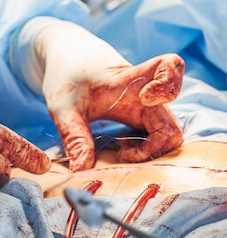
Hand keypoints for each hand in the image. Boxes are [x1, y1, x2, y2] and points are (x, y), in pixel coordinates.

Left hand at [20, 18, 183, 170]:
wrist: (65, 66)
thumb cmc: (67, 78)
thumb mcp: (63, 108)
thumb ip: (74, 137)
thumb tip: (81, 171)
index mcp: (130, 80)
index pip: (169, 67)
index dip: (169, 82)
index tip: (147, 97)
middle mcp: (146, 97)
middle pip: (173, 124)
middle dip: (158, 145)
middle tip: (123, 152)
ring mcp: (146, 110)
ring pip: (167, 135)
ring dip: (150, 151)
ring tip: (120, 152)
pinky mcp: (140, 120)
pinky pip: (155, 139)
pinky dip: (144, 150)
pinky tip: (119, 151)